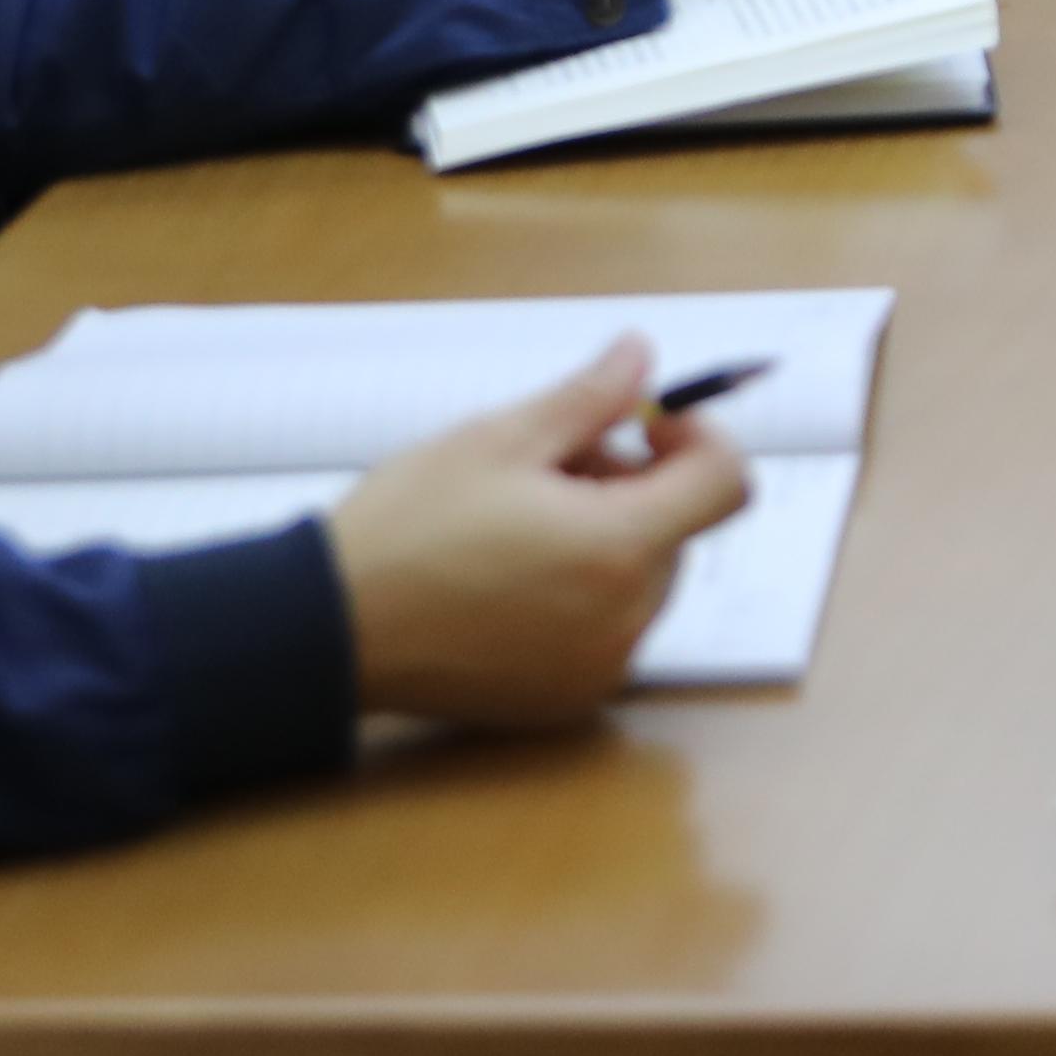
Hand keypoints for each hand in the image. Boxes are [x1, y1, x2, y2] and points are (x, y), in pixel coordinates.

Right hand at [326, 342, 753, 730]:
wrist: (330, 629)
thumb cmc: (408, 526)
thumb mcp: (500, 439)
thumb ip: (590, 397)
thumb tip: (643, 356)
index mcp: (618, 549)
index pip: (725, 484)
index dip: (696, 437)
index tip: (643, 419)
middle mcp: (625, 619)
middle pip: (678, 529)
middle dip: (633, 483)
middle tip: (549, 465)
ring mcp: (599, 667)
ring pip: (644, 578)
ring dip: (607, 536)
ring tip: (519, 519)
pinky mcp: (567, 698)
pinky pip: (609, 627)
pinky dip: (584, 591)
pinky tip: (511, 574)